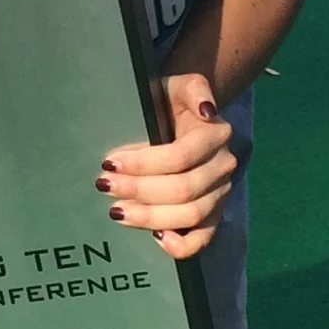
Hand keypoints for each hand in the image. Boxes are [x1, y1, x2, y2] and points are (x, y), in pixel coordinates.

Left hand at [99, 75, 236, 259]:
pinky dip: (182, 245)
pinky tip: (155, 239)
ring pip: (190, 215)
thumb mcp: (180, 83)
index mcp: (215, 134)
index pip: (180, 156)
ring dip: (150, 216)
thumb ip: (195, 89)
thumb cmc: (172, 100)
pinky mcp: (212, 214)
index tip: (109, 162)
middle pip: (183, 189)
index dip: (143, 163)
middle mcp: (223, 166)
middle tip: (105, 186)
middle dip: (139, 190)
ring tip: (117, 212)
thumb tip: (206, 110)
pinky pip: (204, 238)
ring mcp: (220, 192)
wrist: (183, 115)